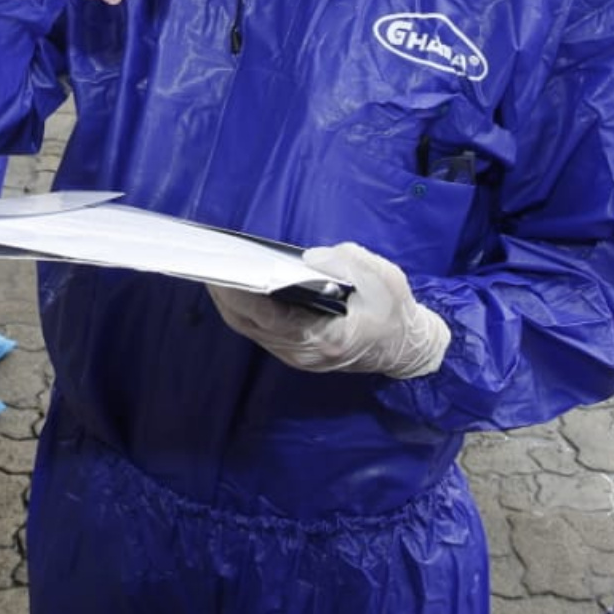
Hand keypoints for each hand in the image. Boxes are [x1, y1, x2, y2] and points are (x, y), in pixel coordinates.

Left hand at [207, 243, 449, 378]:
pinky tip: (236, 282)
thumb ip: (345, 264)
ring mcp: (295, 354)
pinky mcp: (293, 349)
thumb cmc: (395, 312)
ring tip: (214, 267)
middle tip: (206, 260)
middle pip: (248, 323)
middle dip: (224, 292)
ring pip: (249, 327)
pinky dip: (243, 306)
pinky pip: (258, 327)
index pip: (269, 316)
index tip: (221, 268)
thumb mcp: (382, 279)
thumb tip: (307, 258)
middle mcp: (302, 352)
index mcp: (324, 338)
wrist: (406, 348)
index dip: (241, 292)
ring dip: (228, 299)